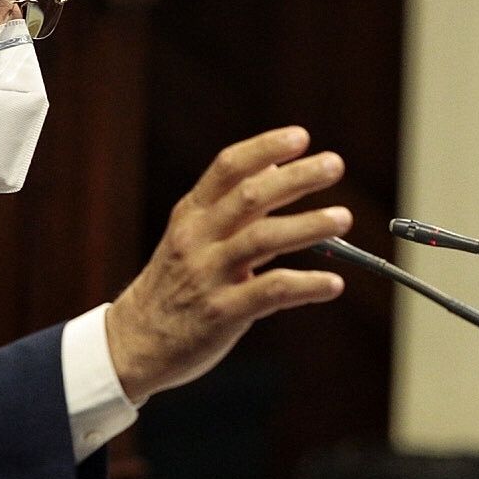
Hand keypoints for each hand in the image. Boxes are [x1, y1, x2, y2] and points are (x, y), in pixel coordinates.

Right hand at [105, 127, 350, 402]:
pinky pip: (271, 291)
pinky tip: (333, 284)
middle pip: (251, 196)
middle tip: (334, 165)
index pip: (228, 168)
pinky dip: (307, 285)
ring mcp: (208, 275)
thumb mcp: (190, 236)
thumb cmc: (173, 285)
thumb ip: (230, 204)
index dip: (265, 147)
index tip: (301, 136)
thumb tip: (274, 166)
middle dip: (297, 177)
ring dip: (309, 225)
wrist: (135, 342)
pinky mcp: (222, 313)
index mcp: (192, 215)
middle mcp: (197, 238)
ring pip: (263, 238)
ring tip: (343, 218)